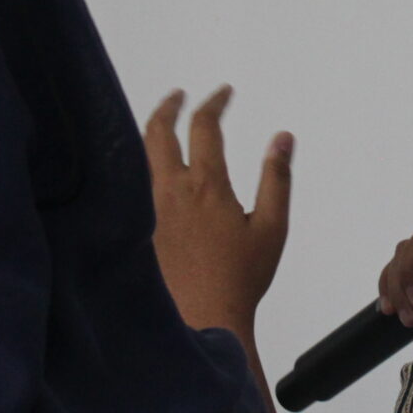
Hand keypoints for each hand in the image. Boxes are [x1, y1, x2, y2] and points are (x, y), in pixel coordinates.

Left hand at [145, 87, 292, 338]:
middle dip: (169, 106)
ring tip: (161, 129)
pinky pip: (130, 185)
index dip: (214, 102)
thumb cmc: (240, 279)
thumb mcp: (271, 227)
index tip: (223, 93)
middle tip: (180, 96)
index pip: (205, 126)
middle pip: (157, 130)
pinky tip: (145, 174)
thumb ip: (277, 179)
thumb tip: (282, 139)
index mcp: (206, 186)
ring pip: (138, 156)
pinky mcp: (136, 229)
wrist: (200, 319)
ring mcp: (147, 210)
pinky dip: (138, 166)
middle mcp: (170, 191)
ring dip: (150, 134)